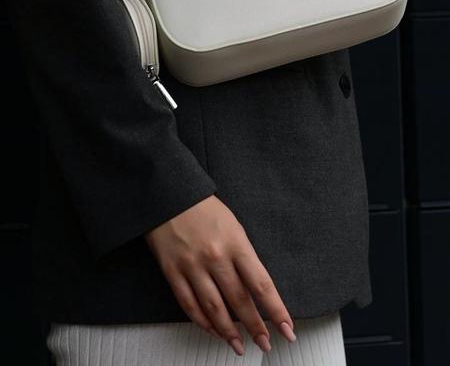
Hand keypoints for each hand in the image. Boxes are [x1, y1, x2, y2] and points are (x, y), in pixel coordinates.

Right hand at [144, 195, 295, 355]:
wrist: (169, 195)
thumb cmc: (204, 209)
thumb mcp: (234, 226)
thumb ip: (244, 256)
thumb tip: (256, 290)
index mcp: (236, 242)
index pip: (261, 284)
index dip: (276, 311)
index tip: (287, 329)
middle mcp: (216, 257)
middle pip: (240, 301)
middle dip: (256, 327)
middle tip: (265, 344)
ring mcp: (192, 266)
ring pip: (214, 308)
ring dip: (229, 332)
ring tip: (238, 345)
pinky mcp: (173, 272)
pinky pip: (189, 304)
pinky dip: (202, 321)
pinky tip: (212, 330)